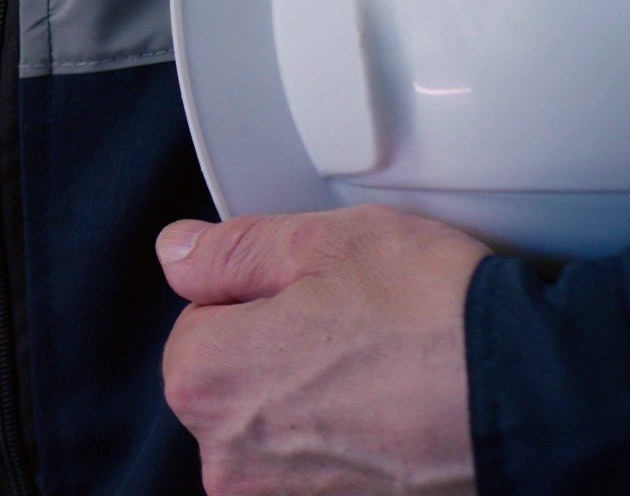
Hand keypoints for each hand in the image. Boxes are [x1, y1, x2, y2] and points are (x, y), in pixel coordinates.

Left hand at [157, 205, 489, 495]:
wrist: (534, 402)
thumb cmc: (434, 319)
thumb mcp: (322, 242)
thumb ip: (231, 251)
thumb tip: (179, 253)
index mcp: (205, 377)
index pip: (198, 323)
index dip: (257, 301)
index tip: (312, 299)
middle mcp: (227, 456)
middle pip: (231, 383)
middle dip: (279, 355)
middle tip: (356, 334)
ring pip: (274, 431)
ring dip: (313, 406)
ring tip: (382, 377)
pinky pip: (314, 471)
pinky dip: (345, 448)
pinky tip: (391, 423)